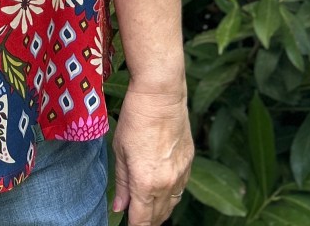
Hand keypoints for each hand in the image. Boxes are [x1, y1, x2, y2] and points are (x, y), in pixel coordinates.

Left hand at [112, 87, 193, 225]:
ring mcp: (181, 175)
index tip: (128, 225)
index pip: (142, 219)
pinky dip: (170, 195)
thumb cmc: (135, 119)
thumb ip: (122, 182)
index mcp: (146, 183)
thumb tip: (119, 206)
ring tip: (147, 209)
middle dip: (146, 220)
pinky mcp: (189, 164)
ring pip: (171, 205)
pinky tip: (161, 191)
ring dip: (159, 211)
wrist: (161, 97)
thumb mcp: (120, 150)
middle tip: (135, 217)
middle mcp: (167, 184)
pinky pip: (180, 189)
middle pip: (158, 216)